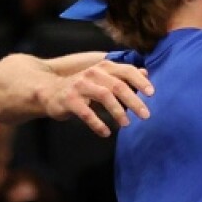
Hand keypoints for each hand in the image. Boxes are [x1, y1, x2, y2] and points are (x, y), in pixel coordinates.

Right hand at [38, 60, 154, 136]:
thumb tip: (146, 73)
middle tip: (146, 115)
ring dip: (118, 112)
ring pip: (104, 96)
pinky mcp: (69, 100)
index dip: (140, 81)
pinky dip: (98, 124)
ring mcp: (80, 86)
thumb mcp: (102, 79)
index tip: (152, 94)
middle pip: (118, 85)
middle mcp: (93, 73)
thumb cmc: (82, 87)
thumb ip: (123, 76)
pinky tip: (106, 133)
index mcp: (104, 68)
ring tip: (126, 124)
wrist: (49, 91)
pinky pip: (87, 113)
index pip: (126, 70)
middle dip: (134, 101)